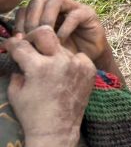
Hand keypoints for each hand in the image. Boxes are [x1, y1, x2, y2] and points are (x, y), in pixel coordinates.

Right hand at [4, 26, 93, 144]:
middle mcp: (60, 61)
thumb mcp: (16, 92)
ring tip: (48, 68)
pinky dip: (70, 61)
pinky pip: (77, 56)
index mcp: (39, 67)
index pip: (22, 46)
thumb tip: (18, 53)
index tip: (10, 43)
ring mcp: (77, 63)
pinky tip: (64, 73)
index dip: (13, 44)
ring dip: (52, 53)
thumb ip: (17, 69)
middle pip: (45, 33)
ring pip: (61, 47)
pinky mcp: (89, 68)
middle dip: (34, 36)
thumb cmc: (32, 113)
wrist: (57, 129)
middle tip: (30, 43)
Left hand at [14, 0, 111, 70]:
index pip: (26, 8)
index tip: (19, 39)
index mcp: (43, 13)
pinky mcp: (88, 13)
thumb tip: (15, 40)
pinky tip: (60, 42)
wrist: (89, 59)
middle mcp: (57, 7)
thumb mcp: (43, 47)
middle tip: (32, 37)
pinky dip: (64, 28)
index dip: (20, 21)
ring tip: (46, 36)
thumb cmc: (64, 54)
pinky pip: (73, 14)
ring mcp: (73, 7)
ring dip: (47, 18)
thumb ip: (31, 40)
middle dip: (32, 19)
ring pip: (55, 0)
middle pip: (38, 0)